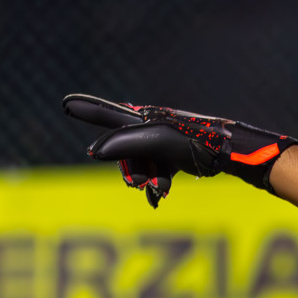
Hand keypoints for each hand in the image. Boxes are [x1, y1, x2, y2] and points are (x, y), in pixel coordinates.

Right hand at [63, 94, 297, 206]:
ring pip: (140, 165)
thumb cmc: (195, 141)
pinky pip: (156, 172)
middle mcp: (150, 126)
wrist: (231, 151)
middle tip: (141, 183)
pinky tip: (159, 195)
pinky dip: (156, 184)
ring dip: (145, 181)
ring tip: (156, 192)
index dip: (88, 109)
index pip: (108, 113)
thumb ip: (124, 145)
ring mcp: (163, 141)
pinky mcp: (176, 155)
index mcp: (142, 118)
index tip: (66, 102)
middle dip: (130, 169)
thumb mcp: (156, 141)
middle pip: (124, 150)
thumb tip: (93, 152)